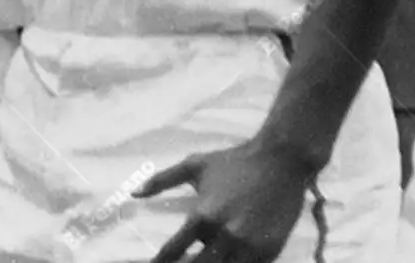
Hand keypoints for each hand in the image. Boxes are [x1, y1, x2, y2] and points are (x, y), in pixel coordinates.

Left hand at [134, 136, 316, 262]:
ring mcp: (249, 248)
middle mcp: (225, 236)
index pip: (174, 250)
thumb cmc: (234, 162)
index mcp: (203, 216)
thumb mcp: (194, 165)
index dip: (160, 262)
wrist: (281, 161)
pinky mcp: (270, 253)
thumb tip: (133, 193)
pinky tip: (226, 261)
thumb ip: (162, 180)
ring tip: (202, 261)